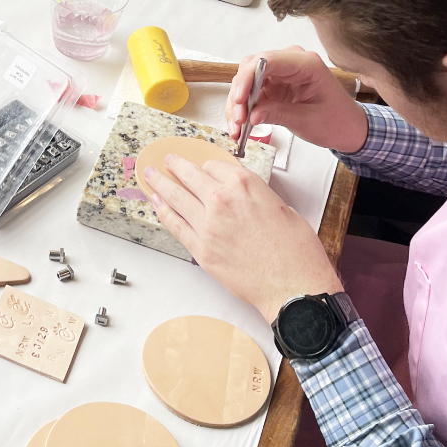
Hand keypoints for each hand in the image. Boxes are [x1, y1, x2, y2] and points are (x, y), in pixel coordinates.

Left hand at [143, 156, 340, 322]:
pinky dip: (163, 212)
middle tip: (168, 161)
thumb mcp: (282, 207)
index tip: (203, 167)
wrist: (293, 286)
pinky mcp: (201, 250)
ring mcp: (208, 225)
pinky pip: (175, 225)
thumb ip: (257, 196)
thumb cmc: (295, 251)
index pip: (215, 165)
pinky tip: (156, 203)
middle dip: (176, 166)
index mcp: (244, 184)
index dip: (208, 167)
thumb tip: (245, 196)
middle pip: (190, 175)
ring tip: (150, 175)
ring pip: (176, 197)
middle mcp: (222, 199)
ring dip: (160, 183)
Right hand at [225, 48, 368, 152]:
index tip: (238, 101)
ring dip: (237, 104)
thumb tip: (250, 116)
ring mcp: (281, 72)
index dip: (248, 78)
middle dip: (240, 94)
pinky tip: (240, 127)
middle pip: (251, 68)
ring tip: (236, 130)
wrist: (348, 128)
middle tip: (237, 121)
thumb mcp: (307, 121)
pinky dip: (243, 108)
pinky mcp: (274, 85)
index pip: (267, 60)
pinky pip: (251, 92)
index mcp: (305, 64)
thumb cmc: (336, 121)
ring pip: (246, 80)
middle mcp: (290, 62)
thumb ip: (278, 114)